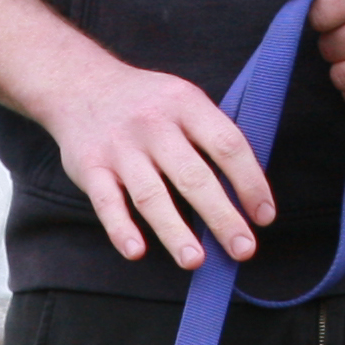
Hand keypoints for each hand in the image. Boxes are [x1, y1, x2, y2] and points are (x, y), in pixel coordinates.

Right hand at [0, 0, 272, 270]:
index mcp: (186, 104)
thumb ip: (210, 135)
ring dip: (174, 231)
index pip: (227, 145)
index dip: (250, 183)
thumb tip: (246, 189)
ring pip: (152, 196)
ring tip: (195, 261)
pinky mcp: (91, 168)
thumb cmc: (145, 102)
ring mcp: (121, 148)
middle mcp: (155, 125)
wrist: (80, 84)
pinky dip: (120, 228)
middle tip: (243, 249)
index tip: (264, 216)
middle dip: (222, 217)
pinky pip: (106, 203)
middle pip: (194, 177)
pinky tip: (136, 251)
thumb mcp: (183, 99)